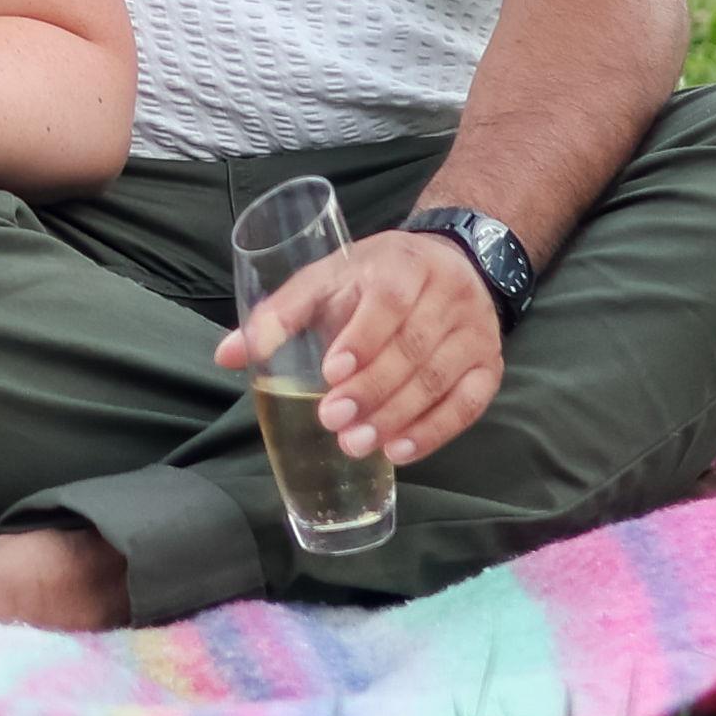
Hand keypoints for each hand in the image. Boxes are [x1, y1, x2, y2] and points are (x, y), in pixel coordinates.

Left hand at [217, 229, 501, 464]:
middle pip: (414, 347)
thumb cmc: (374, 277)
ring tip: (357, 445)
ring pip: (439, 379)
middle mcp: (447, 294)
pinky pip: (469, 404)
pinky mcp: (489, 365)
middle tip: (332, 420)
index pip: (389, 299)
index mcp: (403, 264)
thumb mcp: (327, 279)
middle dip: (372, 389)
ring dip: (397, 417)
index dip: (362, 337)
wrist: (453, 263)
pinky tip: (399, 451)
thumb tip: (225, 355)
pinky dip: (435, 431)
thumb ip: (280, 314)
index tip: (330, 372)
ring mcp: (474, 332)